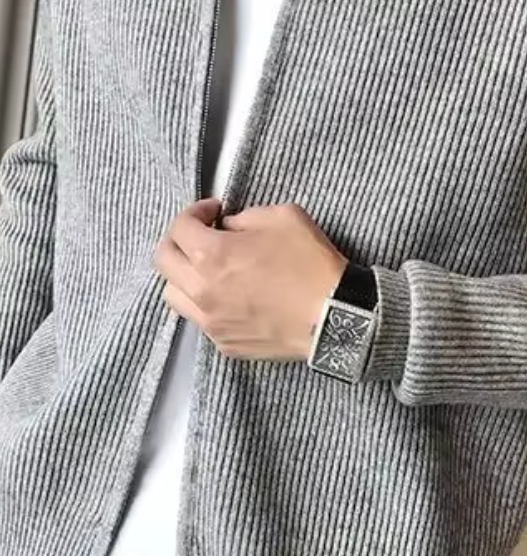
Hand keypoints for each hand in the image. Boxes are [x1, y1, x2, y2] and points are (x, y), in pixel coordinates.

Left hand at [154, 199, 347, 360]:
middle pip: (163, 260)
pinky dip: (207, 303)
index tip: (213, 212)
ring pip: (173, 294)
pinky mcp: (224, 343)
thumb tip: (227, 228)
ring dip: (185, 275)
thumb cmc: (310, 264)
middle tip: (201, 235)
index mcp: (212, 255)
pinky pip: (200, 320)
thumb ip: (244, 217)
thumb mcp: (283, 217)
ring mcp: (210, 321)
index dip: (195, 212)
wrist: (334, 316)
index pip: (180, 227)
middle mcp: (202, 290)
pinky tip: (231, 296)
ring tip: (210, 269)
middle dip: (179, 240)